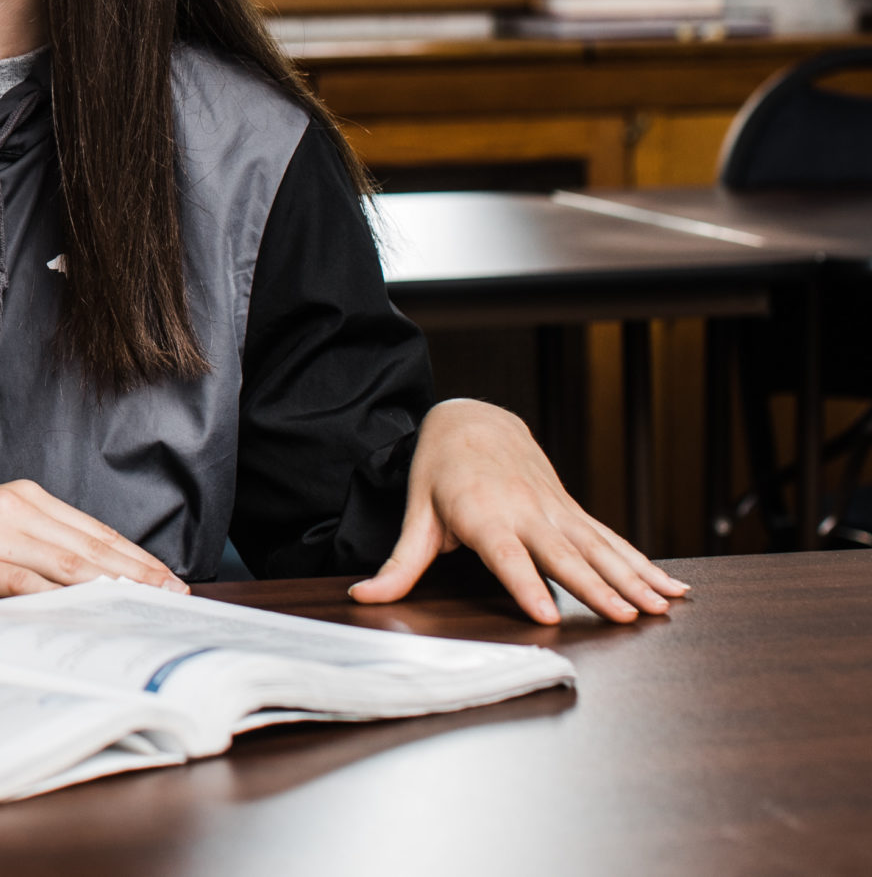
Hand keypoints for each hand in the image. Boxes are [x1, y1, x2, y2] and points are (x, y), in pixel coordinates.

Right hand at [0, 482, 188, 600]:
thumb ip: (35, 547)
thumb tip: (92, 581)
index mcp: (23, 497)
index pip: (93, 531)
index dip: (135, 557)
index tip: (169, 581)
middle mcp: (12, 508)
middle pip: (88, 546)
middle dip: (136, 574)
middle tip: (173, 598)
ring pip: (64, 563)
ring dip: (109, 588)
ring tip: (141, 608)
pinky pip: (22, 582)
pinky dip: (57, 598)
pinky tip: (83, 613)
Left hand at [349, 398, 690, 623]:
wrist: (472, 420)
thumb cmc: (438, 472)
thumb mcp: (415, 515)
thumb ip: (399, 563)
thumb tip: (362, 597)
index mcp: (483, 515)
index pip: (505, 556)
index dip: (525, 583)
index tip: (547, 613)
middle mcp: (525, 511)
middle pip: (563, 554)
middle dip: (596, 586)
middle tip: (627, 616)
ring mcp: (555, 509)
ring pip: (598, 547)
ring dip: (633, 577)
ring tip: (663, 607)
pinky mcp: (571, 509)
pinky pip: (611, 539)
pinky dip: (644, 562)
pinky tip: (673, 587)